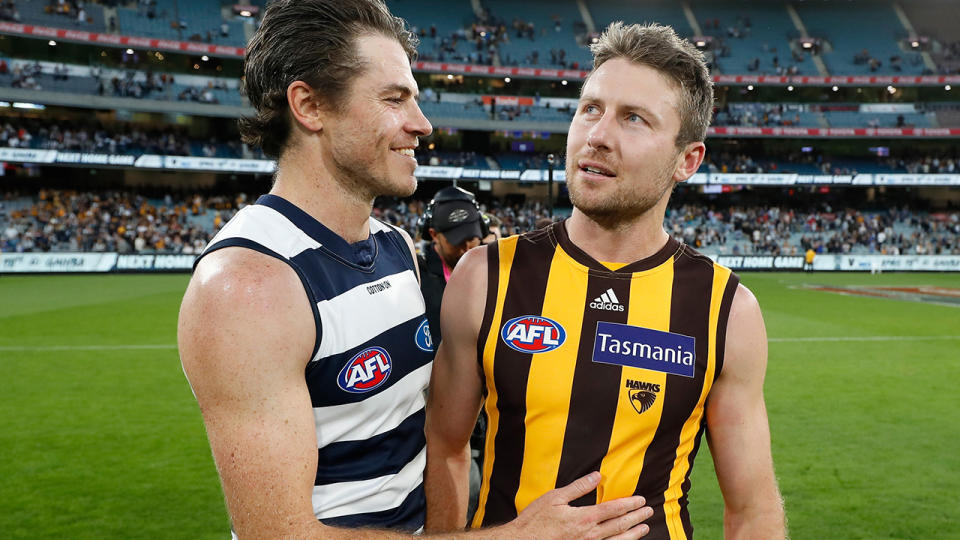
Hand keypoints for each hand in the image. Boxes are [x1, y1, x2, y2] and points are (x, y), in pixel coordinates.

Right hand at [506, 472, 652, 539]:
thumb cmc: (536, 521)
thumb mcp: (554, 498)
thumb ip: (578, 487)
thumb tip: (596, 476)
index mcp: (584, 518)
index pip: (614, 509)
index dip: (630, 504)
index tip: (641, 500)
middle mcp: (590, 535)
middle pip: (620, 525)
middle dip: (636, 517)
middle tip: (649, 512)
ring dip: (633, 535)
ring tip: (644, 529)